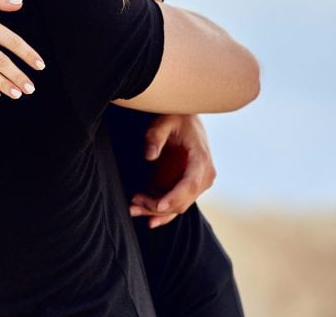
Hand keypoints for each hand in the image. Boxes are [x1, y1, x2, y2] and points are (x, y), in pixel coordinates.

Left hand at [128, 114, 215, 228]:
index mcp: (201, 159)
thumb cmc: (176, 118)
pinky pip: (174, 205)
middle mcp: (203, 176)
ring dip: (155, 211)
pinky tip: (147, 219)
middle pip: (182, 201)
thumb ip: (156, 136)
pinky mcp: (185, 187)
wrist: (185, 120)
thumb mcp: (164, 120)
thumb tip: (149, 156)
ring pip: (177, 207)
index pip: (191, 184)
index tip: (158, 205)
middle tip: (133, 202)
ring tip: (132, 207)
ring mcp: (195, 184)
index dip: (175, 197)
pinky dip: (161, 213)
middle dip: (157, 207)